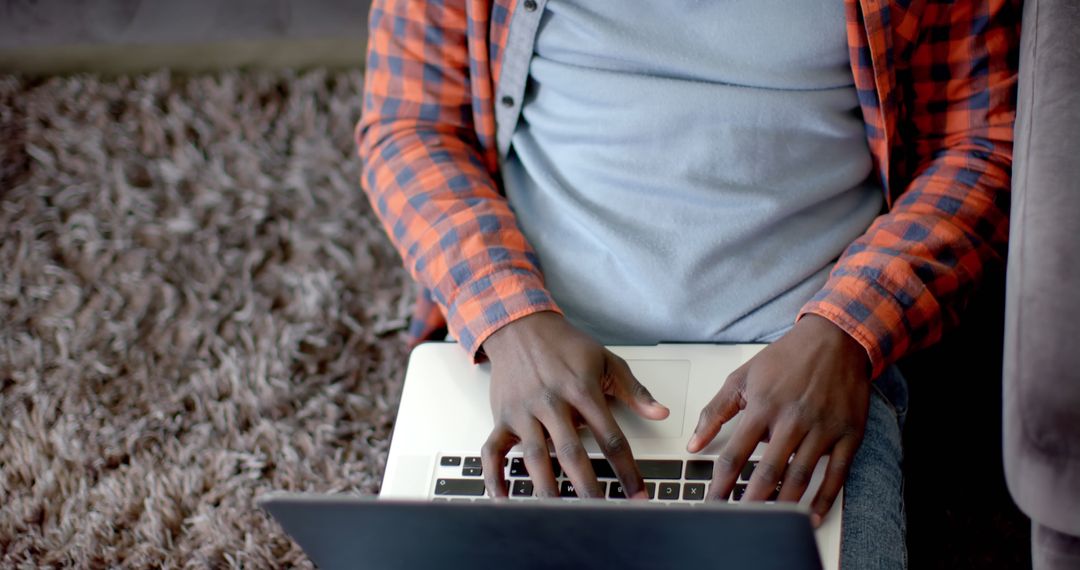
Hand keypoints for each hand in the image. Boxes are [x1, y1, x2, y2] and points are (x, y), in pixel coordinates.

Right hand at [479, 312, 669, 500]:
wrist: (520, 326)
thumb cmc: (565, 345)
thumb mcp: (606, 360)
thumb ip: (635, 390)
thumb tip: (662, 413)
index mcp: (582, 390)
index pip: (610, 438)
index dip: (627, 470)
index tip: (638, 496)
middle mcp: (552, 403)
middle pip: (573, 453)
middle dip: (588, 487)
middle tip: (602, 515)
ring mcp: (524, 412)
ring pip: (536, 456)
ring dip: (548, 489)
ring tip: (559, 516)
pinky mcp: (502, 417)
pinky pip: (493, 450)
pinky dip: (494, 476)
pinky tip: (503, 499)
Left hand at [687, 315, 870, 525]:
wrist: (835, 339)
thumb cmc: (786, 358)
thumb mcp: (742, 377)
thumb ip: (715, 411)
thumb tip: (693, 443)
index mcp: (763, 406)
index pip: (736, 454)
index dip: (721, 483)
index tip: (713, 502)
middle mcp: (793, 419)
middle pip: (768, 471)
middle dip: (751, 502)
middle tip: (739, 523)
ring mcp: (822, 428)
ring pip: (801, 477)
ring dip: (784, 505)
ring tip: (769, 524)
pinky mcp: (849, 434)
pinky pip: (836, 474)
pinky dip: (824, 499)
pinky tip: (810, 516)